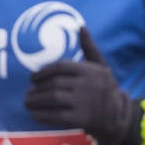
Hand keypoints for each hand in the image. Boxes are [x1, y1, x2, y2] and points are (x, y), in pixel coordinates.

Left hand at [25, 28, 140, 144]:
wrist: (116, 116)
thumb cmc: (104, 88)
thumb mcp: (101, 66)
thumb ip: (89, 47)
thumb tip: (80, 26)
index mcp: (90, 70)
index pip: (59, 67)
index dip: (42, 72)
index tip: (32, 78)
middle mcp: (87, 85)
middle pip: (53, 83)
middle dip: (36, 89)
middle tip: (28, 93)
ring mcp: (84, 102)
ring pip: (51, 98)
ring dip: (34, 101)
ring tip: (28, 102)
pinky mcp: (80, 118)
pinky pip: (54, 115)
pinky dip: (40, 115)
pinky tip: (35, 114)